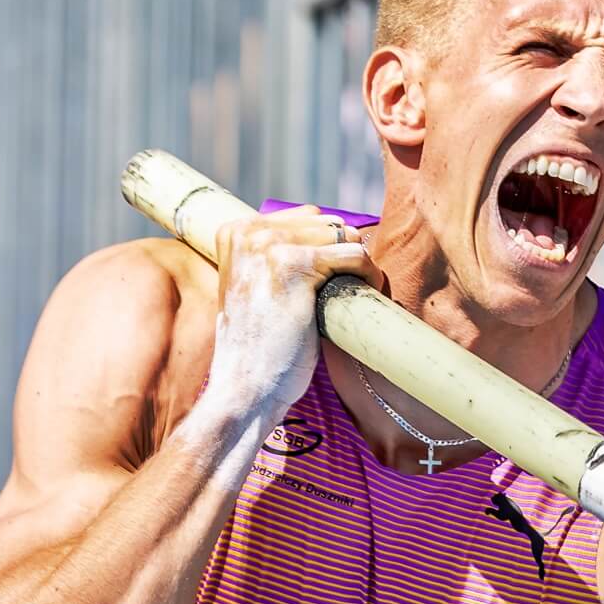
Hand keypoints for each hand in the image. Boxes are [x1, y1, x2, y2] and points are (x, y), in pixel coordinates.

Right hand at [203, 206, 385, 420]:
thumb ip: (279, 253)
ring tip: (356, 291)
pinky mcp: (294, 266)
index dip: (329, 244)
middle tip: (351, 285)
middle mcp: (248, 233)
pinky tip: (367, 293)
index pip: (305, 217)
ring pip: (342, 235)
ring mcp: (268, 247)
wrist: (246, 386)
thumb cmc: (260, 345)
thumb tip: (340, 228)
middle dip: (345, 252)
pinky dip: (368, 274)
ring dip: (358, 262)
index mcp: (235, 232)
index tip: (338, 273)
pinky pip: (353, 255)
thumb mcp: (258, 286)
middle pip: (325, 223)